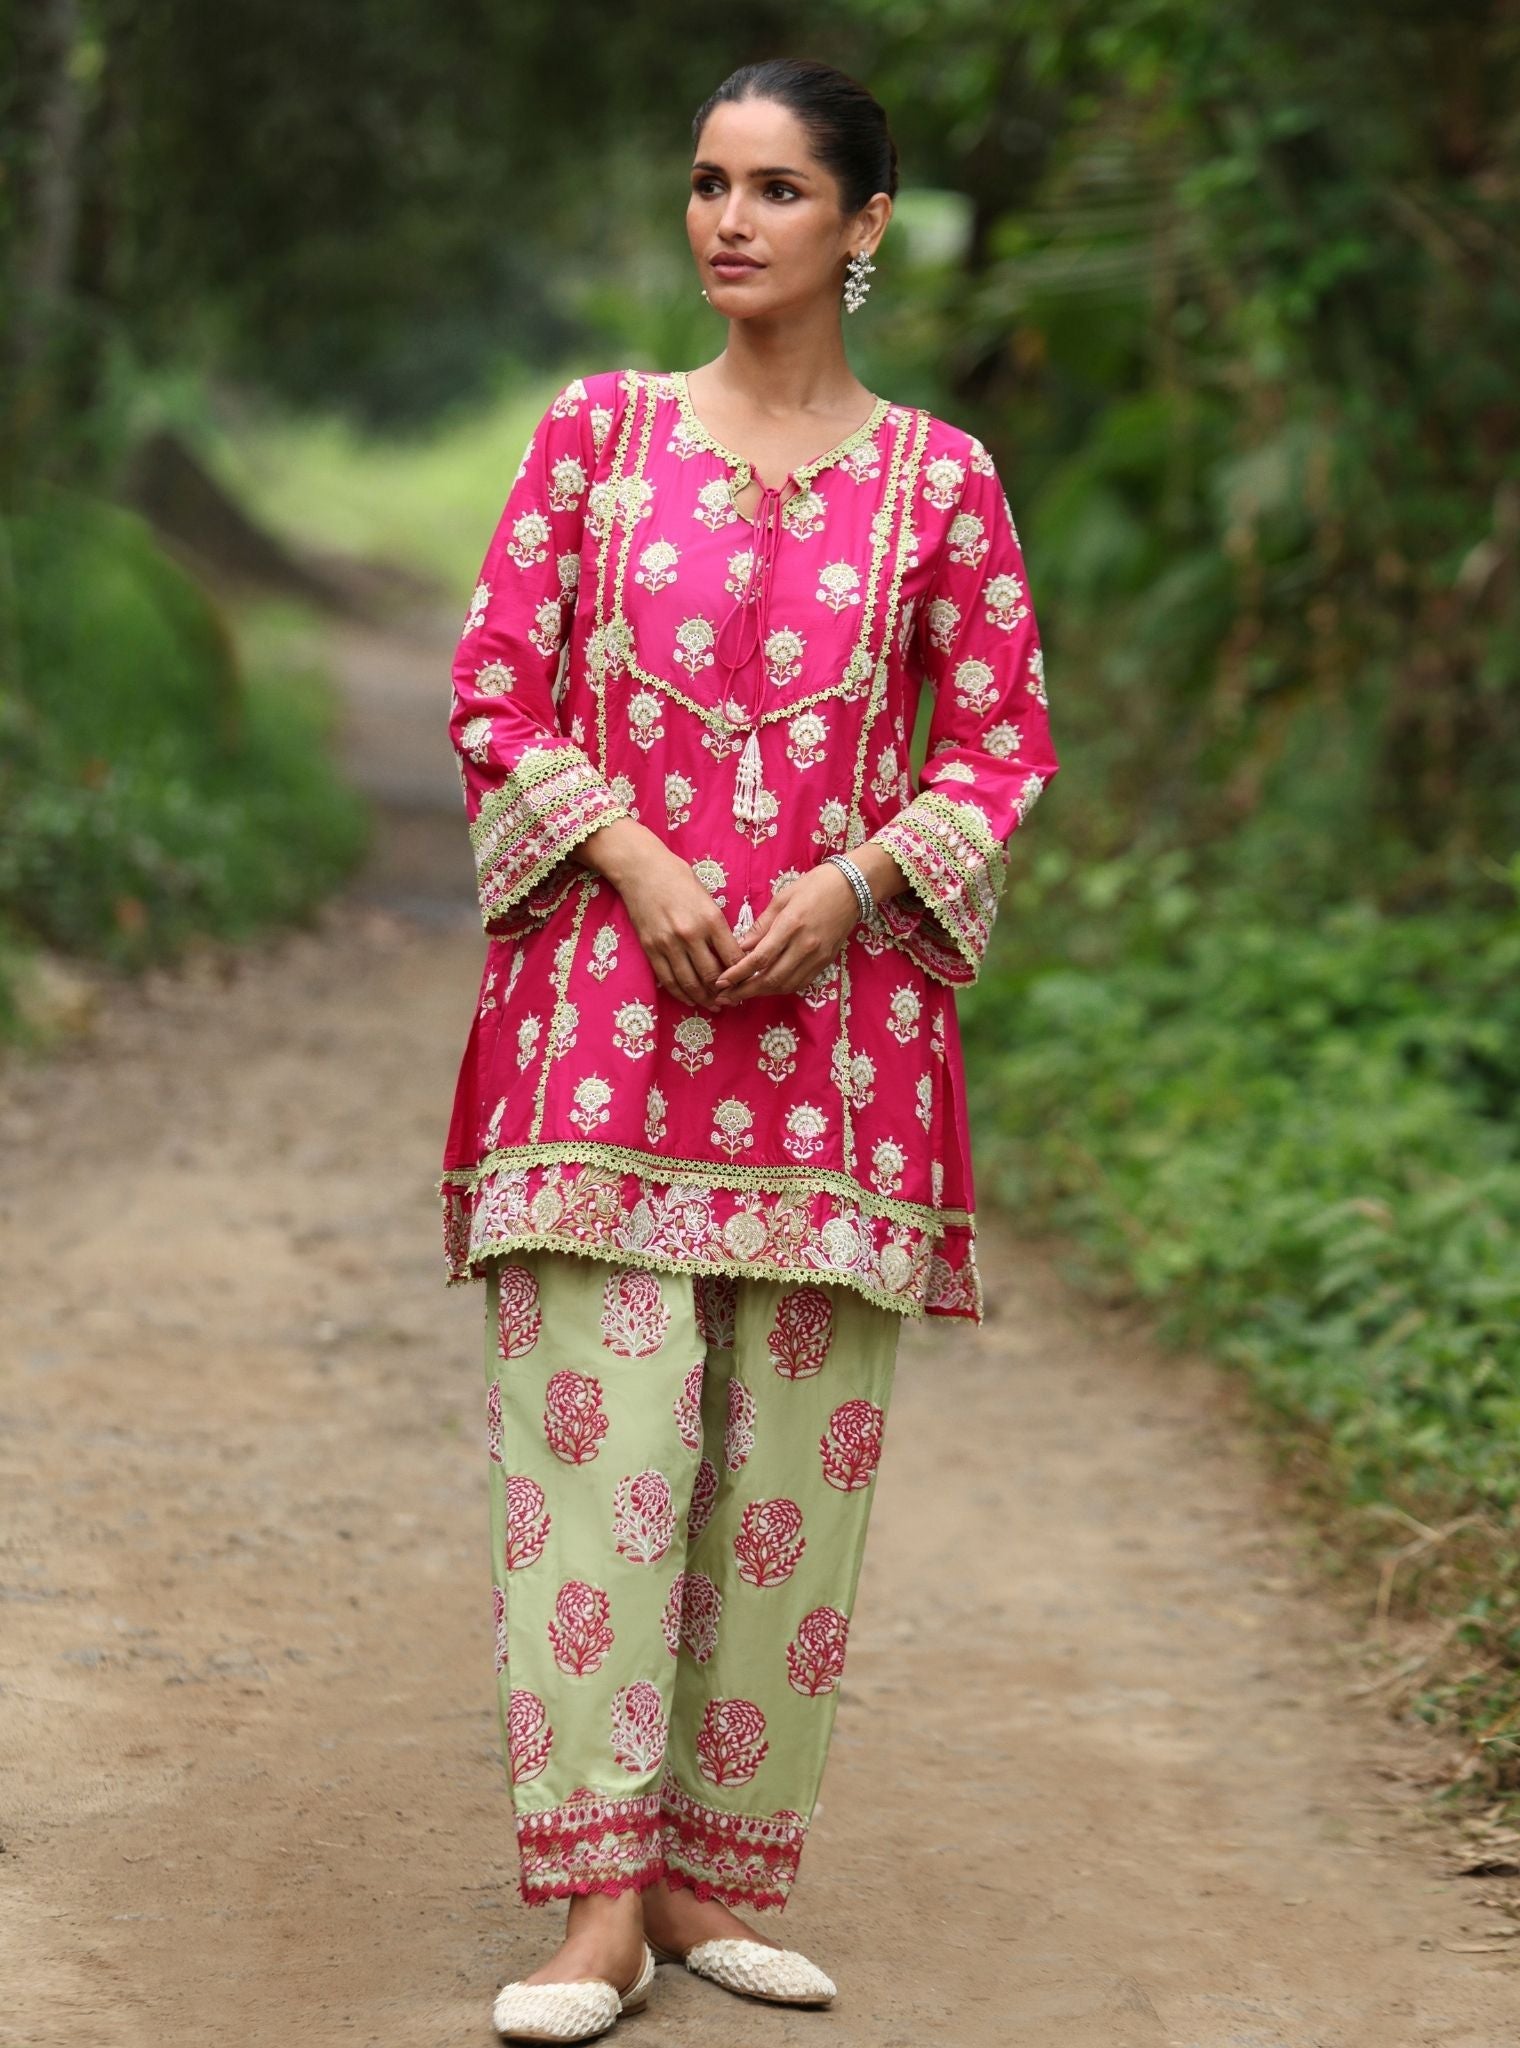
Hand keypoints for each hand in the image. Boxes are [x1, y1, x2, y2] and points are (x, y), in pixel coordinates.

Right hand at [578, 819, 742, 1008]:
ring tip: (713, 1006)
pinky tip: (690, 999)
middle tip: (732, 1001)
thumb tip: (730, 953)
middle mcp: (691, 934)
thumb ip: (718, 926)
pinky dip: (681, 993)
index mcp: (711, 919)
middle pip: (712, 975)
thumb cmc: (678, 878)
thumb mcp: (707, 898)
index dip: (742, 975)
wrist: (641, 869)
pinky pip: (668, 980)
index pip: (733, 958)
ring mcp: (668, 944)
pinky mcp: (651, 949)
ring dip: (703, 999)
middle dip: (725, 992)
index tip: (747, 983)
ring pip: (690, 982)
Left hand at [710, 862, 859, 1004]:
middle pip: (771, 979)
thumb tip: (742, 947)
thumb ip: (761, 925)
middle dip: (745, 991)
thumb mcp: (782, 898)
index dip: (738, 974)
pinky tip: (768, 987)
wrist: (853, 888)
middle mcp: (805, 946)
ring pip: (786, 985)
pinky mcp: (826, 962)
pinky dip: (782, 988)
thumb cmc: (814, 886)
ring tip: (742, 994)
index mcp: (791, 925)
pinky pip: (801, 982)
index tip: (721, 981)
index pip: (759, 959)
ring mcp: (818, 956)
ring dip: (762, 993)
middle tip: (725, 996)